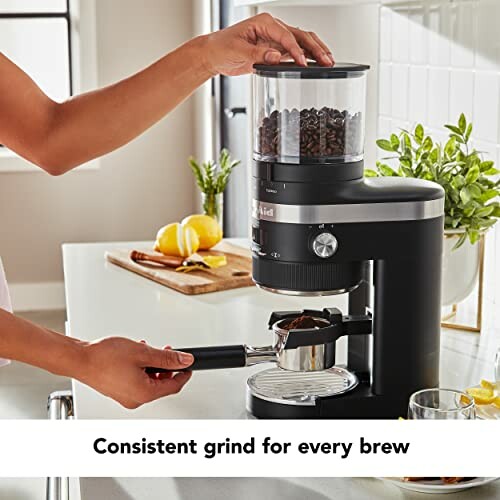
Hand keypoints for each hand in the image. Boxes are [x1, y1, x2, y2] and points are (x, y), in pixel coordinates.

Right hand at [77, 337, 193, 408]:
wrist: (80, 359)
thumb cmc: (105, 358)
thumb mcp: (143, 353)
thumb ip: (167, 357)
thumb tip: (184, 360)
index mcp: (144, 393)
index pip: (173, 387)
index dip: (183, 373)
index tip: (188, 364)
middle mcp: (135, 400)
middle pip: (162, 385)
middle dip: (167, 367)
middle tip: (168, 353)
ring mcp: (126, 397)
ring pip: (149, 382)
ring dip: (154, 366)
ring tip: (149, 351)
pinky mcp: (118, 391)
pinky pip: (137, 381)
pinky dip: (142, 369)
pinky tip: (137, 356)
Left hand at [201, 13, 333, 76]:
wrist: (213, 54)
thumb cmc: (221, 47)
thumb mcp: (237, 51)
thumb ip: (257, 54)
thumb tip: (276, 57)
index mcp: (264, 22)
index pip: (287, 36)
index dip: (296, 50)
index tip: (303, 63)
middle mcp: (272, 28)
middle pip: (300, 36)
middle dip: (315, 48)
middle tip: (327, 59)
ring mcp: (275, 39)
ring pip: (301, 42)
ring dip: (315, 51)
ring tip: (328, 60)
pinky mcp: (274, 50)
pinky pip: (294, 52)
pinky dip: (306, 57)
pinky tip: (316, 63)